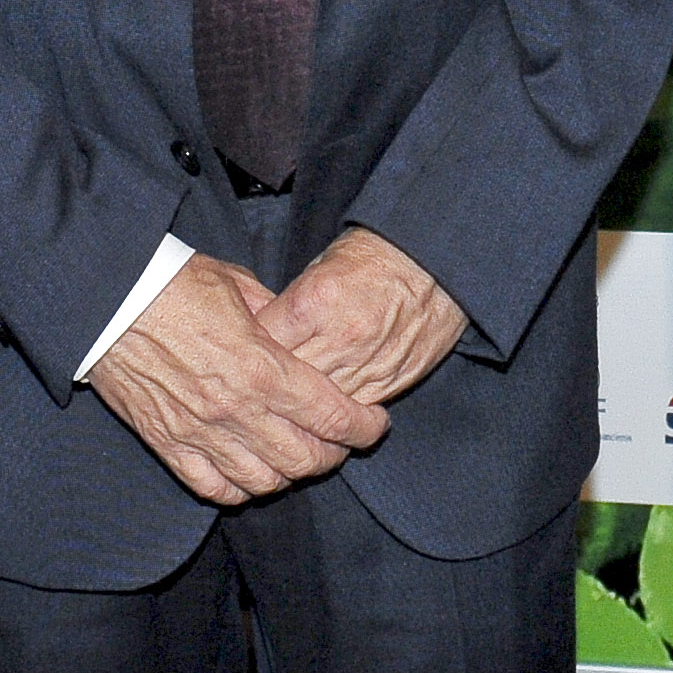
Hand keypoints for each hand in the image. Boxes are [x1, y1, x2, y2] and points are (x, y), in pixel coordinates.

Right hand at [85, 253, 384, 504]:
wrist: (105, 301)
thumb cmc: (172, 283)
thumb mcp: (239, 285)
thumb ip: (277, 316)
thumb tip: (300, 331)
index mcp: (261, 367)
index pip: (331, 415)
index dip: (363, 427)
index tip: (374, 424)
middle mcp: (236, 408)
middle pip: (305, 459)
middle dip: (333, 455)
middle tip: (339, 441)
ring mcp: (200, 432)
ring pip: (264, 482)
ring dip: (289, 474)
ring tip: (296, 457)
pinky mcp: (168, 444)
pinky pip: (214, 488)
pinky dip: (239, 489)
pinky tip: (250, 473)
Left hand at [265, 227, 469, 404]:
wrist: (434, 263)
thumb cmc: (372, 259)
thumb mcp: (319, 268)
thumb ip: (288, 307)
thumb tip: (258, 337)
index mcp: (314, 301)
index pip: (262, 341)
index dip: (245, 350)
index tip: (238, 354)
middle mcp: (339, 337)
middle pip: (284, 381)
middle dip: (266, 385)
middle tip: (254, 388)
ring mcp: (366, 364)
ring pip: (317, 407)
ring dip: (300, 408)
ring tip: (284, 408)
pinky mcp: (390, 382)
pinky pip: (351, 411)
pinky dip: (335, 413)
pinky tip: (322, 411)